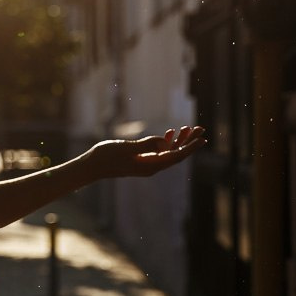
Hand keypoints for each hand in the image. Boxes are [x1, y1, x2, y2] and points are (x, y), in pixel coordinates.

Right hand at [87, 126, 205, 178]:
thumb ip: (146, 145)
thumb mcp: (126, 148)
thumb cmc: (106, 157)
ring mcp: (147, 164)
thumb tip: (164, 142)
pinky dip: (166, 142)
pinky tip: (169, 133)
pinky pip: (159, 152)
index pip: (176, 155)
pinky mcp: (141, 160)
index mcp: (151, 166)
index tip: (203, 138)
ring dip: (179, 140)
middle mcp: (152, 167)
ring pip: (169, 152)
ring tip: (187, 128)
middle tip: (201, 128)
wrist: (92, 166)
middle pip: (176, 154)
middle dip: (189, 141)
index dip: (191, 147)